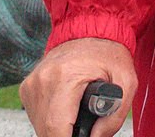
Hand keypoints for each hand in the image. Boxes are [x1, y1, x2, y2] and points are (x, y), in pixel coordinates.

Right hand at [20, 38, 136, 136]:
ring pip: (40, 125)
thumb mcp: (127, 81)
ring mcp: (32, 83)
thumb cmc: (109, 53)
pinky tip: (66, 109)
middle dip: (66, 135)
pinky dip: (50, 119)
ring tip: (77, 115)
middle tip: (85, 128)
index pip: (56, 126)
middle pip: (46, 130)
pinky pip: (36, 115)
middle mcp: (42, 79)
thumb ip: (115, 116)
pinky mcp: (27, 87)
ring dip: (57, 129)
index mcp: (65, 76)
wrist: (91, 26)